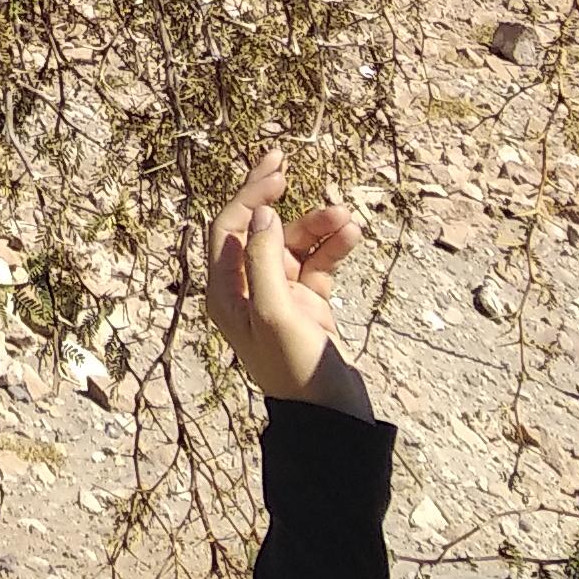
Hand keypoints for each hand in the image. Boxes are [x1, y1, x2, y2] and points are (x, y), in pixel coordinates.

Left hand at [204, 148, 375, 418]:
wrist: (333, 419)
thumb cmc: (297, 371)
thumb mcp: (276, 314)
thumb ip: (266, 261)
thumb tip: (263, 215)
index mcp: (226, 292)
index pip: (228, 229)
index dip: (249, 196)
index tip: (277, 172)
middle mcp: (247, 290)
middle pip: (255, 228)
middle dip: (270, 196)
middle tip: (282, 159)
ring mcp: (279, 296)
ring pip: (294, 244)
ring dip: (317, 226)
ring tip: (346, 218)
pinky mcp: (308, 305)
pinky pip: (318, 263)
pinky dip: (333, 247)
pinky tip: (351, 236)